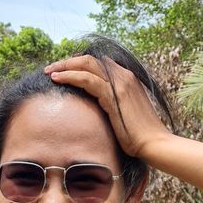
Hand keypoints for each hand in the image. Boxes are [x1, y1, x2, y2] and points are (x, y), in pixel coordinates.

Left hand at [42, 54, 172, 160]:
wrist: (154, 143)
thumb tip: (94, 105)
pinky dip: (69, 76)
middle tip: (51, 69)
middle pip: (90, 59)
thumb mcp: (124, 113)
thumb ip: (111, 103)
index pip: (98, 63)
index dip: (78, 65)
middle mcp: (124, 75)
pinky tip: (57, 79)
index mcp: (127, 79)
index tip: (63, 72)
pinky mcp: (113, 93)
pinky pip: (87, 78)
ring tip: (49, 72)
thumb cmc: (139, 135)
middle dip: (68, 62)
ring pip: (86, 64)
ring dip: (64, 66)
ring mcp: (120, 82)